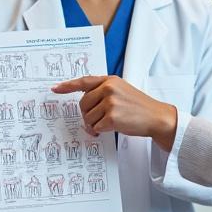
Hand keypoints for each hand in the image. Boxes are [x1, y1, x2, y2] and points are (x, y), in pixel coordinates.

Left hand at [51, 75, 178, 149]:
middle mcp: (109, 89)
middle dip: (88, 114)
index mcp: (110, 80)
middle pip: (83, 104)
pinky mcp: (112, 117)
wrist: (156, 117)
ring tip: (110, 122)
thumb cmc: (139, 106)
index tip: (55, 88)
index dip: (68, 85)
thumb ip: (104, 91)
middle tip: (99, 119)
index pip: (84, 81)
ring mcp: (110, 103)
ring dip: (95, 124)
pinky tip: (112, 128)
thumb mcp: (122, 90)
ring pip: (88, 117)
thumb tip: (85, 103)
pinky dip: (101, 131)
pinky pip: (95, 127)